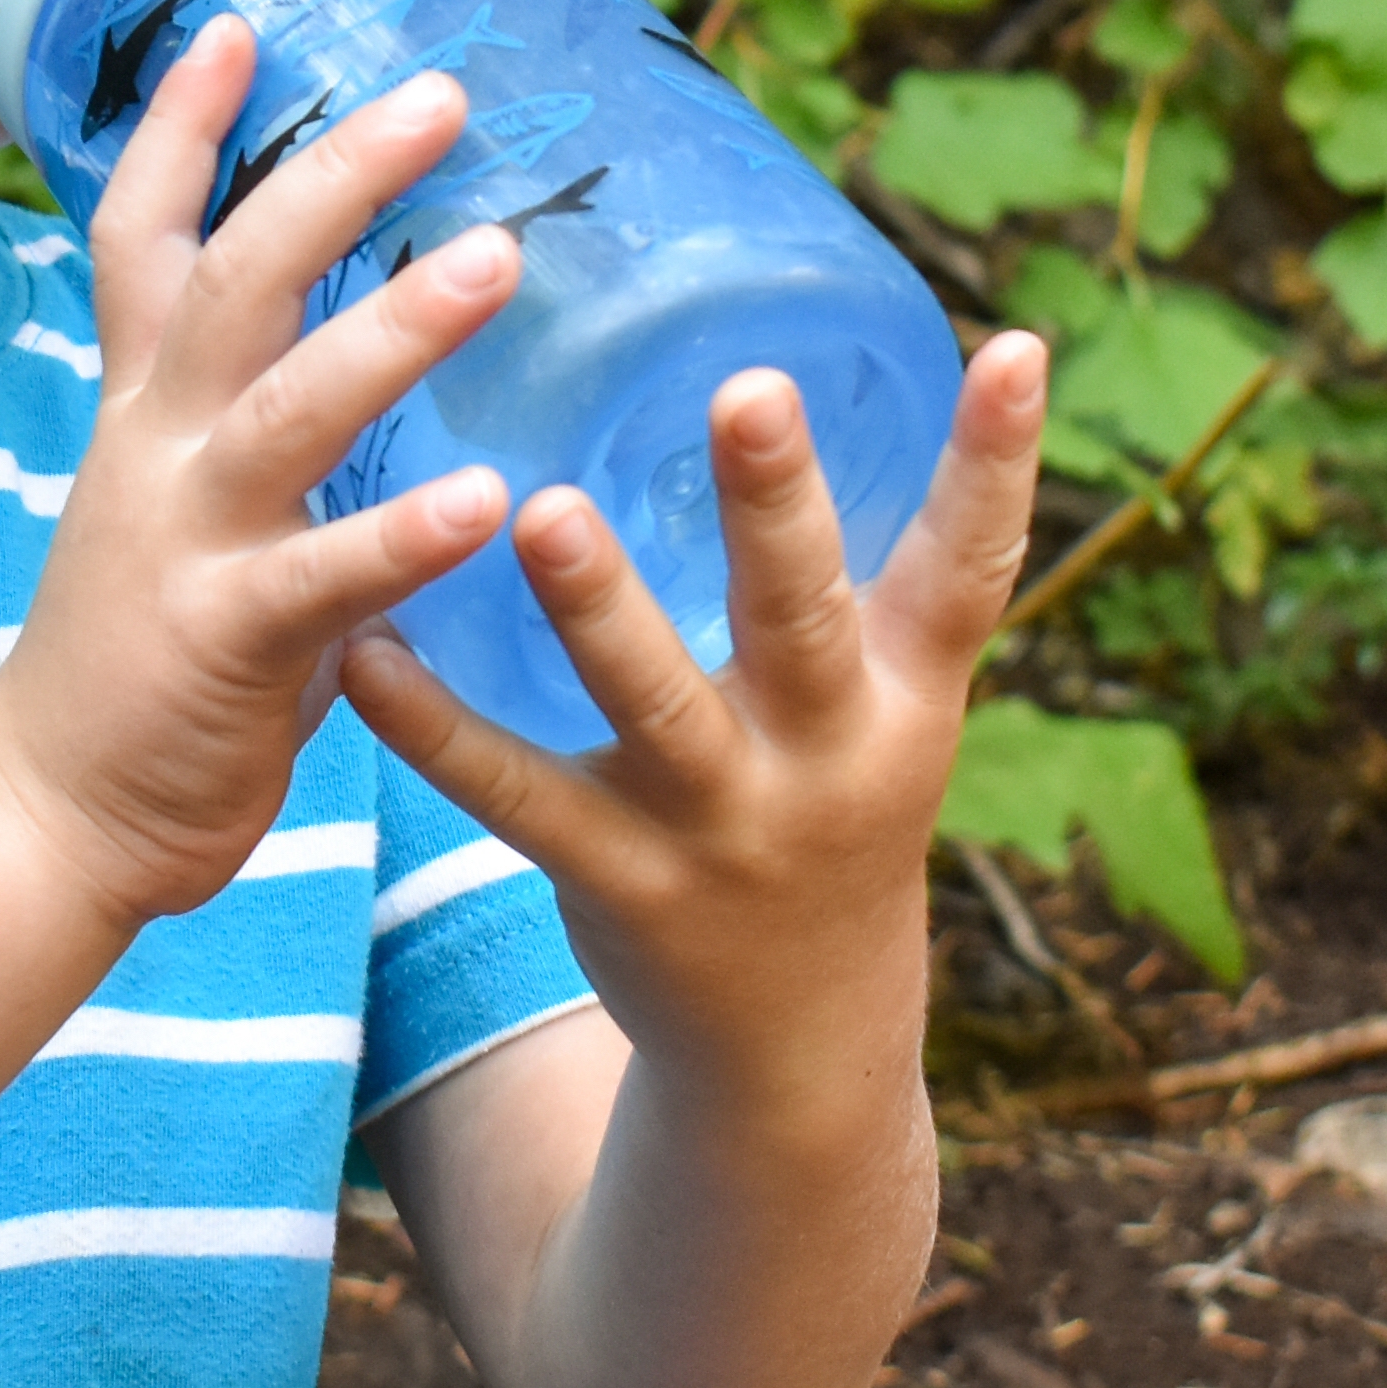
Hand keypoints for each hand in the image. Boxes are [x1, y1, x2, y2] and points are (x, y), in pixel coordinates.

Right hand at [0, 18, 526, 928]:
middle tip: (442, 97)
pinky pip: (324, 577)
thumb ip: (260, 435)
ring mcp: (181, 538)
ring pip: (286, 402)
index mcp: (142, 411)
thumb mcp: (177, 509)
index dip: (181, 124)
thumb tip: (372, 350)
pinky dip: (405, 536)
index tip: (240, 22)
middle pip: (232, 274)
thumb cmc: (139, 664)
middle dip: (330, 175)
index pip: (146, 233)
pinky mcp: (221, 641)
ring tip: (495, 261)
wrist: (45, 816)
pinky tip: (491, 506)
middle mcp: (154, 449)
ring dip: (393, 328)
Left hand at [344, 332, 1049, 1120]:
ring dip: (598, 610)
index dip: (998, 462)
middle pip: (806, 618)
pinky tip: (372, 654)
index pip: (973, 568)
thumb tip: (788, 357)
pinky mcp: (619, 883)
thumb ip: (848, 581)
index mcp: (908, 696)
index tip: (1014, 344)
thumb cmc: (825, 809)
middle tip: (747, 391)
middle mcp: (828, 757)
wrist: (800, 1044)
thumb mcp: (879, 709)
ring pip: (655, 706)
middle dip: (778, 507)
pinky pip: (516, 798)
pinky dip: (438, 730)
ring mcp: (723, 827)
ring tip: (541, 513)